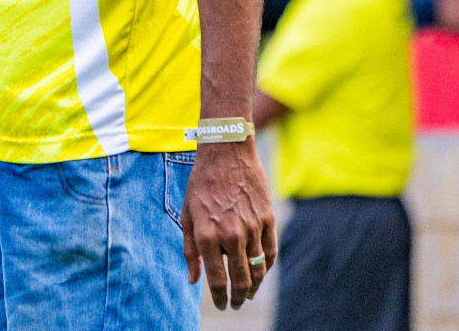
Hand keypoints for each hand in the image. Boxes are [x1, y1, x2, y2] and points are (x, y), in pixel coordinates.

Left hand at [182, 140, 276, 310]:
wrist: (226, 153)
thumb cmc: (201, 183)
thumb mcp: (187, 214)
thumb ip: (190, 250)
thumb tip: (192, 279)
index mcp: (207, 235)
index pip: (217, 280)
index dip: (220, 297)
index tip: (222, 304)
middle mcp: (231, 234)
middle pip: (240, 280)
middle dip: (237, 297)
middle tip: (235, 303)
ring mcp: (252, 227)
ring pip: (258, 269)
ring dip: (254, 286)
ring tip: (248, 293)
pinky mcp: (268, 219)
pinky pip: (271, 251)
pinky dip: (267, 266)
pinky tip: (261, 272)